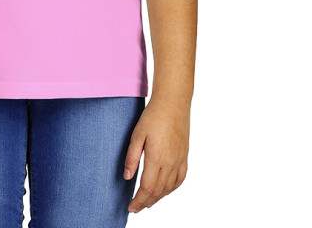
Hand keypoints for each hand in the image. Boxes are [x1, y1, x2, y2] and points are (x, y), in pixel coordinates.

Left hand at [124, 99, 189, 213]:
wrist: (173, 103)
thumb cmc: (153, 116)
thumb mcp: (137, 134)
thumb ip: (132, 157)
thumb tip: (127, 177)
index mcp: (156, 158)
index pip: (147, 188)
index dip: (138, 201)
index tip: (131, 207)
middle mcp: (170, 163)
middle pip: (158, 191)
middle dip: (146, 202)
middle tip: (136, 208)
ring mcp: (179, 160)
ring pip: (169, 187)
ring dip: (158, 198)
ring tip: (148, 202)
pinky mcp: (184, 156)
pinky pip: (180, 178)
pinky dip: (172, 188)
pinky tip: (166, 190)